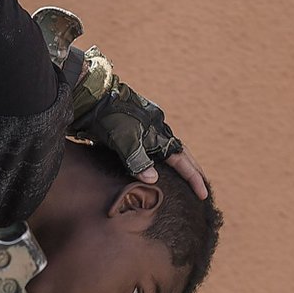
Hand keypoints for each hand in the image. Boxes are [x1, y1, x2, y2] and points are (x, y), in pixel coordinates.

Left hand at [70, 50, 207, 199]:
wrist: (91, 98)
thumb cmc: (107, 117)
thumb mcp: (123, 139)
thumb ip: (137, 159)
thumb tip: (154, 180)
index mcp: (158, 132)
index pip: (181, 159)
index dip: (192, 177)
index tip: (202, 194)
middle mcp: (155, 131)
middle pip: (179, 154)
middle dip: (191, 172)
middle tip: (200, 188)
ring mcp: (144, 131)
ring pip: (166, 152)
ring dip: (176, 167)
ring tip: (183, 181)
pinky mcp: (130, 133)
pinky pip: (150, 150)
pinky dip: (157, 162)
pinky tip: (155, 170)